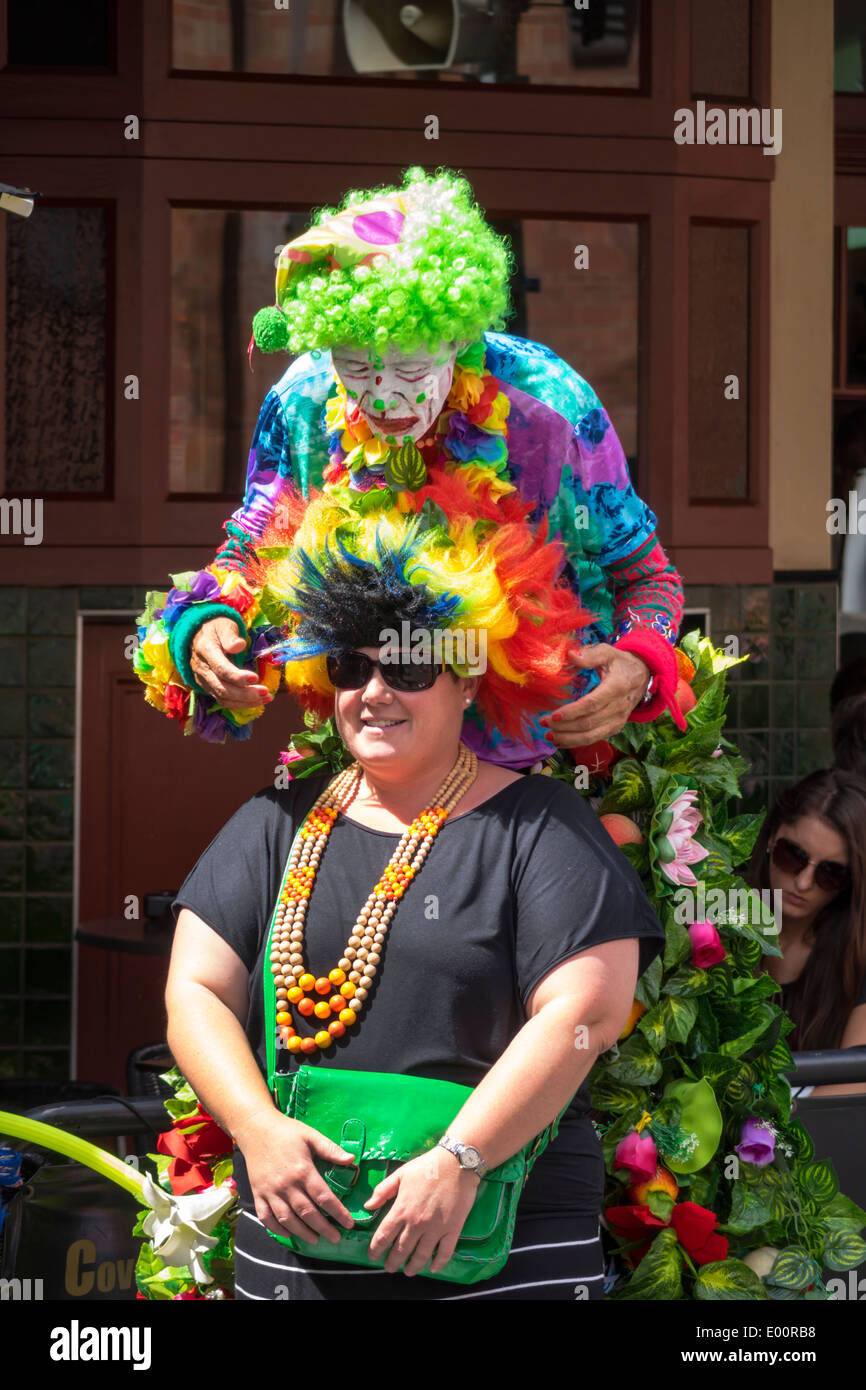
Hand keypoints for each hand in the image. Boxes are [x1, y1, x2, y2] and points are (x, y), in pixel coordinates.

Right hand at [189, 617, 273, 708]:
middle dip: (245, 694)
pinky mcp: (208, 687)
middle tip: (266, 692)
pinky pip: (223, 700)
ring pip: (223, 698)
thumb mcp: (224, 624)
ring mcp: (203, 680)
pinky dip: (240, 704)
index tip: (256, 678)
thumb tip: (239, 645)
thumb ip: (230, 635)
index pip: (221, 669)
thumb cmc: (216, 627)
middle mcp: (201, 668)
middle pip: (222, 688)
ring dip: (245, 702)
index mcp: (205, 650)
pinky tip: (257, 701)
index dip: (238, 676)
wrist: (198, 634)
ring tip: (267, 698)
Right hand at [235, 1109, 355, 1243]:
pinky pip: (266, 1217)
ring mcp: (270, 1192)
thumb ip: (330, 1149)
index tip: (349, 1224)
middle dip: (323, 1228)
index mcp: (302, 1170)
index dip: (338, 1213)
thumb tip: (352, 1160)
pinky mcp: (258, 1194)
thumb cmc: (286, 1132)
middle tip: (336, 1239)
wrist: (255, 1129)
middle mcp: (286, 1185)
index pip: (324, 1197)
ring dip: (302, 1233)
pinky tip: (288, 1234)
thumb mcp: (311, 1135)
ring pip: (288, 1219)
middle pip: (307, 1213)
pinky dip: (277, 1229)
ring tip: (315, 1240)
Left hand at [364, 1147, 479, 1275]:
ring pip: (421, 1255)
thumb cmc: (426, 1167)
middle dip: (393, 1262)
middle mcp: (417, 1223)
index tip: (372, 1256)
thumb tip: (368, 1206)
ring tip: (408, 1272)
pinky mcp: (453, 1229)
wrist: (456, 1163)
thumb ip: (382, 1191)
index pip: (384, 1236)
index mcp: (402, 1209)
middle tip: (389, 1268)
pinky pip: (445, 1252)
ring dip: (413, 1267)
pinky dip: (438, 1263)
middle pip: (401, 1250)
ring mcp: (436, 1228)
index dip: (376, 1249)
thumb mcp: (400, 1174)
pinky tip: (433, 1268)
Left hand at [539, 644, 649, 746]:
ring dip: (568, 738)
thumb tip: (570, 655)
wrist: (642, 675)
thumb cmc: (620, 663)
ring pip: (591, 735)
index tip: (553, 715)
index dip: (572, 712)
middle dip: (564, 726)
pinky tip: (560, 741)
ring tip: (548, 736)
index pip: (591, 704)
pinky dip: (576, 742)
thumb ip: (589, 655)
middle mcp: (619, 707)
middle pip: (588, 723)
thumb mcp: (607, 652)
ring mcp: (618, 720)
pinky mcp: (615, 728)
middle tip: (543, 723)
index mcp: (616, 687)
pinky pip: (594, 738)